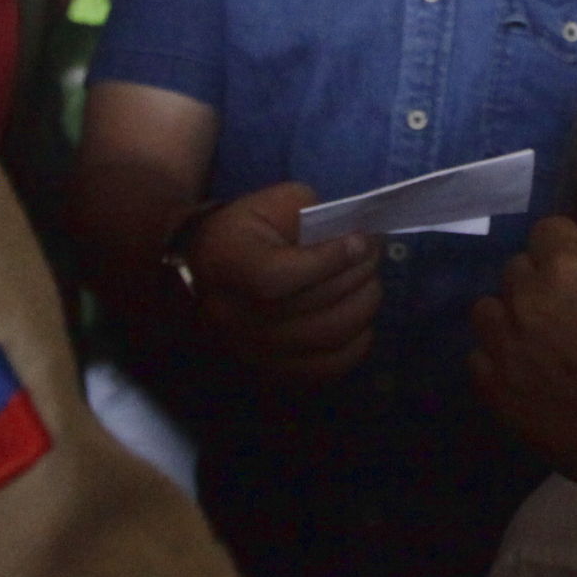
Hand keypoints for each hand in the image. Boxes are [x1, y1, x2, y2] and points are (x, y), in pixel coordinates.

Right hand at [186, 182, 380, 382]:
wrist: (202, 275)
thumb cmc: (242, 233)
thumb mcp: (269, 205)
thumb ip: (311, 214)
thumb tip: (353, 237)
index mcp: (229, 266)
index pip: (278, 277)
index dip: (327, 260)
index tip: (357, 240)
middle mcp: (236, 316)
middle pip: (312, 306)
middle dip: (358, 274)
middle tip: (374, 252)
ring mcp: (254, 350)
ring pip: (327, 338)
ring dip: (363, 306)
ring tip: (368, 282)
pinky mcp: (271, 371)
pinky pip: (327, 369)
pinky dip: (355, 345)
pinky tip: (360, 320)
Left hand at [472, 210, 576, 507]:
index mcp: (568, 269)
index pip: (548, 230)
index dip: (571, 248)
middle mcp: (526, 301)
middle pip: (518, 268)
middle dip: (543, 279)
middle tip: (576, 312)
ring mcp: (504, 349)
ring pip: (490, 309)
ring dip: (513, 315)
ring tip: (546, 341)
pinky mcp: (495, 392)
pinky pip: (479, 356)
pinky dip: (500, 357)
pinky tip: (532, 372)